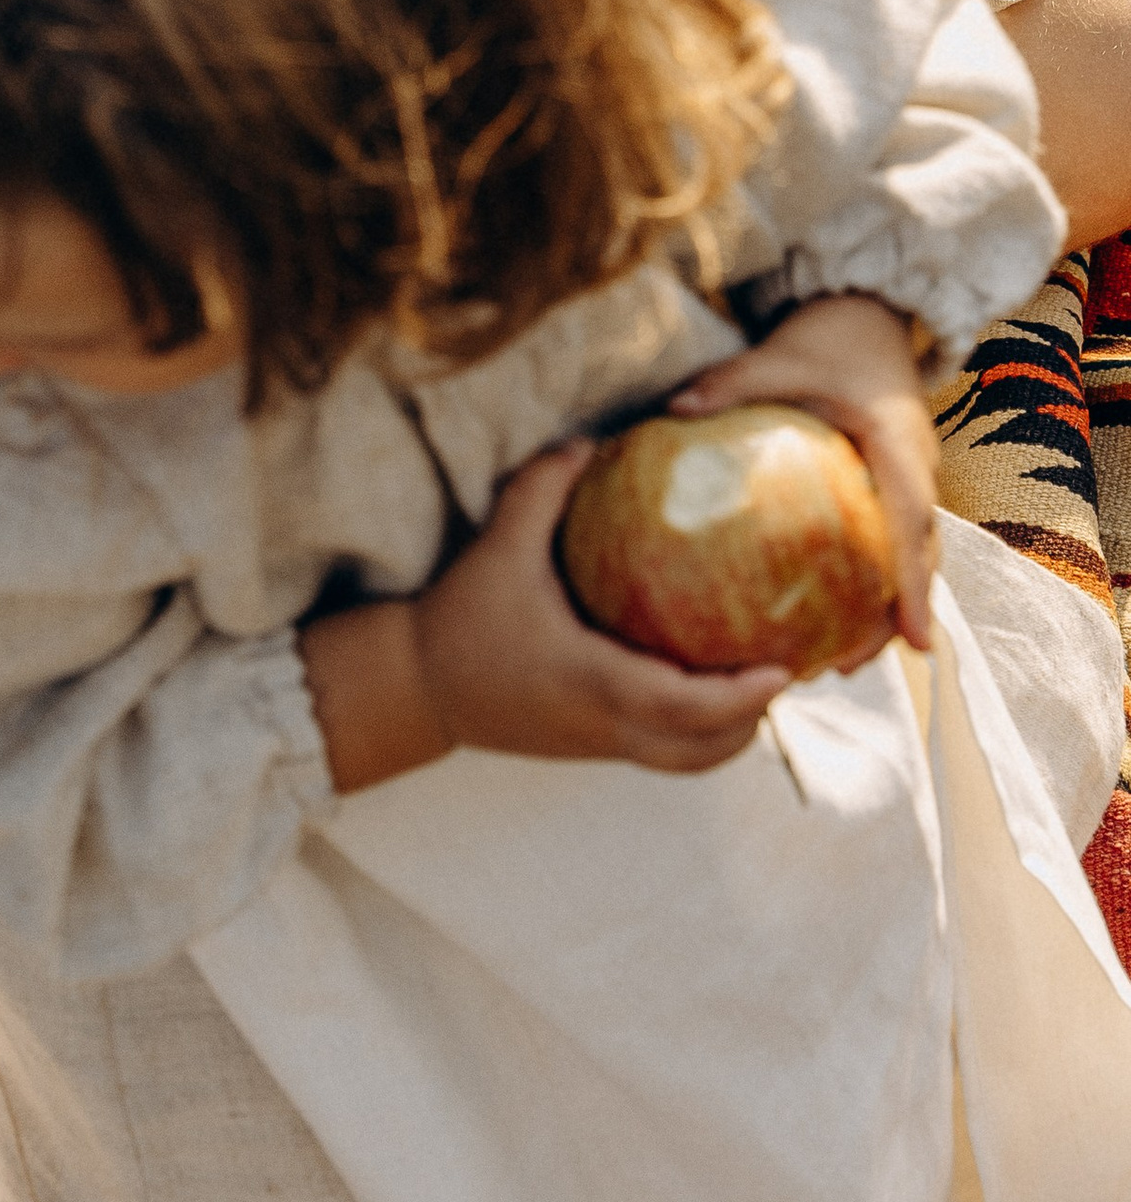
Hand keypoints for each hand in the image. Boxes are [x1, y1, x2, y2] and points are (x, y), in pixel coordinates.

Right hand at [301, 442, 787, 792]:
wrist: (418, 690)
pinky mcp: (592, 746)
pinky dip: (700, 731)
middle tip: (783, 664)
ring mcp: (601, 742)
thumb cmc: (461, 619)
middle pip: (705, 750)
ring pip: (689, 761)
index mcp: (593, 682)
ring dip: (731, 731)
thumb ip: (541, 491)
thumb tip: (591, 441)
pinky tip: (704, 681)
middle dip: (754, 718)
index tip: (783, 668)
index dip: (741, 697)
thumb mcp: (498, 548)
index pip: (685, 707)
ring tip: (755, 678)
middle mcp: (605, 723)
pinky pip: (666, 750)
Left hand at [667, 291, 935, 649]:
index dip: (915, 586)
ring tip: (836, 661)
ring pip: (908, 556)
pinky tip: (819, 612)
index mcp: (897, 448)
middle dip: (896, 617)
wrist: (868, 313)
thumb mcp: (780, 356)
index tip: (917, 642)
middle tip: (851, 667)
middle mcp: (914, 471)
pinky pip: (885, 538)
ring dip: (882, 607)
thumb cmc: (828, 336)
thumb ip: (731, 383)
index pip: (913, 526)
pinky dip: (865, 578)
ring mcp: (907, 480)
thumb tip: (673, 409)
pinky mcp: (889, 483)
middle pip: (918, 559)